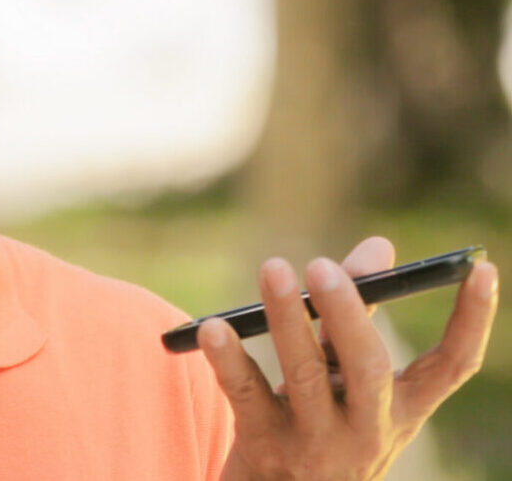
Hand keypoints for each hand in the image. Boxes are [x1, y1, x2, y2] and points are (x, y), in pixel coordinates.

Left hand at [200, 237, 497, 480]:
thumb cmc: (320, 420)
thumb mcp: (348, 378)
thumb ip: (354, 313)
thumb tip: (379, 247)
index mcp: (402, 408)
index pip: (453, 366)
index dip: (473, 319)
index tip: (480, 269)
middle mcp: (368, 429)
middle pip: (369, 369)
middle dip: (348, 315)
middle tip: (323, 266)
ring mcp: (317, 442)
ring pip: (305, 376)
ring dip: (287, 319)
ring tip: (274, 269)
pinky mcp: (266, 445)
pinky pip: (246, 395)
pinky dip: (228, 359)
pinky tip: (213, 328)